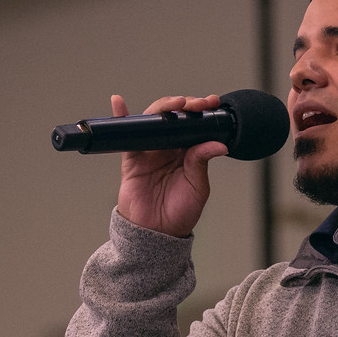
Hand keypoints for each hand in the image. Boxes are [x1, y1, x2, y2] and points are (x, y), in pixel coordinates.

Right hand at [113, 93, 225, 237]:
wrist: (156, 233)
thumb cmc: (179, 213)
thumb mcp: (198, 187)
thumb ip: (202, 162)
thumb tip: (218, 145)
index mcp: (188, 152)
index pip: (194, 124)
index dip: (201, 111)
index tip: (211, 103)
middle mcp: (169, 148)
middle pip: (174, 117)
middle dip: (185, 105)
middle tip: (196, 103)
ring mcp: (150, 150)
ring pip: (153, 120)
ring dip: (162, 107)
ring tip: (174, 103)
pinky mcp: (131, 157)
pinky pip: (126, 134)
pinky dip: (120, 117)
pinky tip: (119, 103)